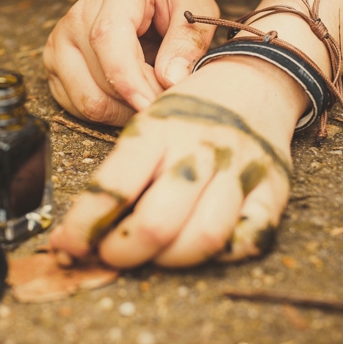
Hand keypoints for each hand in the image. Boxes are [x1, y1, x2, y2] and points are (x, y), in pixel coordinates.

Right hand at [43, 0, 219, 126]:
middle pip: (100, 77)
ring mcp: (60, 40)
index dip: (129, 80)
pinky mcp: (53, 62)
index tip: (153, 105)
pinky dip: (108, 111)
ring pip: (87, 99)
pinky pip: (77, 106)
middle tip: (168, 92)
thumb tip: (171, 81)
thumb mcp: (194, 4)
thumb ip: (188, 39)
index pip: (108, 38)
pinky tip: (128, 92)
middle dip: (140, 99)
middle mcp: (76, 14)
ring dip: (125, 109)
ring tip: (149, 89)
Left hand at [50, 58, 303, 267]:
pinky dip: (221, 255)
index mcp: (157, 130)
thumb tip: (77, 235)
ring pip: (204, 238)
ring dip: (170, 260)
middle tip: (111, 255)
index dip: (83, 227)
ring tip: (154, 255)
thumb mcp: (144, 126)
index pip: (112, 188)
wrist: (254, 83)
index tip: (68, 245)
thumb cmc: (188, 113)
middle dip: (124, 252)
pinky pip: (249, 240)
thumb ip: (118, 176)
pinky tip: (201, 246)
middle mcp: (200, 149)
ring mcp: (241, 171)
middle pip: (157, 223)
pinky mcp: (274, 189)